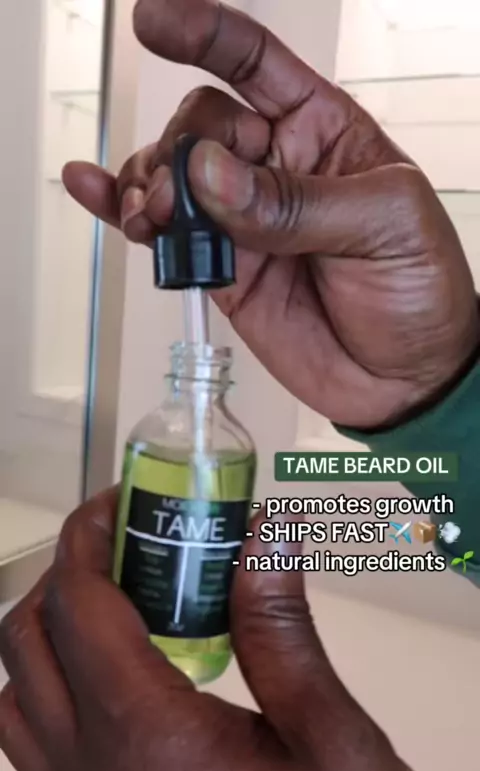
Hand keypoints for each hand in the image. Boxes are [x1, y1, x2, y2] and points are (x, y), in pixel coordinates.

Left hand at [0, 490, 454, 770]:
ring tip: (119, 605)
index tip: (121, 502)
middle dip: (67, 575)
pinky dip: (51, 690)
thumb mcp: (333, 740)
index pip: (79, 610)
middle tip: (129, 544)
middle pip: (28, 644)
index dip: (89, 540)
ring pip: (15, 699)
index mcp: (151, 743)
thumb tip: (264, 534)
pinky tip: (120, 681)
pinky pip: (38, 748)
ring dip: (47, 633)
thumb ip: (281, 630)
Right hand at [63, 0, 477, 429]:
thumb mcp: (383, 225)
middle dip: (180, 150)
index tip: (154, 24)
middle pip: (200, 125)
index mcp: (324, 132)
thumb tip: (211, 176)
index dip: (205, 37)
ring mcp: (243, 220)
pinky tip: (96, 192)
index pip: (256, 63)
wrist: (402, 379)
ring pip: (171, 177)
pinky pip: (165, 234)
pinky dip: (121, 211)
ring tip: (151, 216)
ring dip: (146, 185)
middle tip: (186, 194)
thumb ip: (296, 201)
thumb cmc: (419, 290)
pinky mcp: (221, 269)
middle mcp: (275, 168)